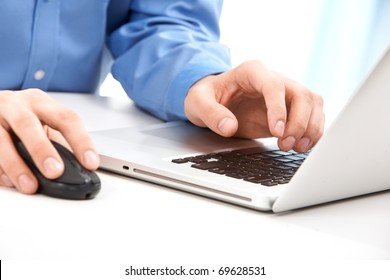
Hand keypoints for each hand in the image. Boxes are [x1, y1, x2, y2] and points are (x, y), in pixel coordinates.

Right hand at [0, 89, 99, 193]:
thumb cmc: (21, 117)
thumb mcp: (42, 122)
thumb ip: (58, 142)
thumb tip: (78, 169)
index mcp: (41, 103)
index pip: (66, 118)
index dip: (81, 141)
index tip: (90, 162)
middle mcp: (16, 105)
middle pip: (29, 125)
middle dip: (42, 150)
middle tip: (55, 171)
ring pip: (1, 139)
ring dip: (16, 165)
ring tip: (29, 185)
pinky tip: (8, 181)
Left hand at [185, 60, 324, 151]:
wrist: (213, 100)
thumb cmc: (207, 96)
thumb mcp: (198, 102)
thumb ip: (211, 113)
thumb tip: (229, 127)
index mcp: (252, 72)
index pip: (274, 85)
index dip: (279, 109)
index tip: (277, 132)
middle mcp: (273, 79)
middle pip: (301, 94)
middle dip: (299, 122)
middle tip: (286, 144)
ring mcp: (284, 93)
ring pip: (312, 103)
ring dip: (311, 128)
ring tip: (297, 148)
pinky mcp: (290, 108)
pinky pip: (312, 115)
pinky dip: (313, 131)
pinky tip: (303, 146)